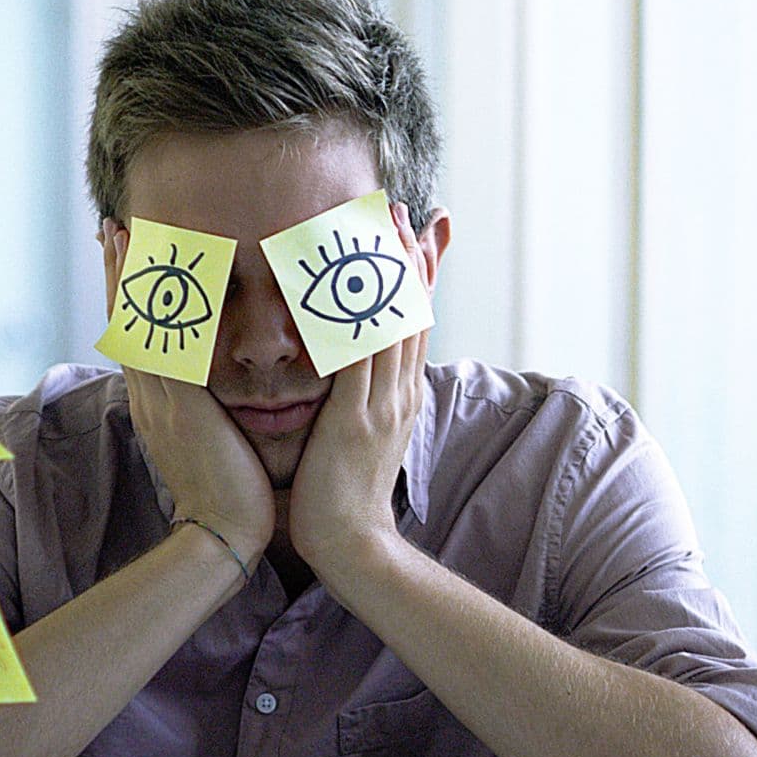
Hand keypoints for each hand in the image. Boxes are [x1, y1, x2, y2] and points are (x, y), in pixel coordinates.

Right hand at [102, 220, 274, 558]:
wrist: (221, 534)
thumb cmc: (230, 492)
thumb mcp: (211, 441)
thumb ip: (206, 411)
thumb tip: (214, 393)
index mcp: (159, 403)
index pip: (139, 336)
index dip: (128, 295)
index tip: (125, 256)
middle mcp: (151, 395)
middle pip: (126, 319)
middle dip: (118, 271)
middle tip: (110, 228)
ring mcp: (159, 399)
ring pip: (137, 324)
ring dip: (129, 276)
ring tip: (122, 233)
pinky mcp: (179, 406)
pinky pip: (163, 344)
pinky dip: (158, 310)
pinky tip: (159, 273)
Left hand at [288, 203, 433, 583]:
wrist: (353, 547)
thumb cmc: (345, 500)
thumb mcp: (362, 442)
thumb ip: (360, 405)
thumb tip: (356, 382)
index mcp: (400, 398)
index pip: (413, 324)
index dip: (415, 277)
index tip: (414, 234)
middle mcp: (399, 394)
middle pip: (410, 311)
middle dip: (407, 257)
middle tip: (400, 210)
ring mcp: (381, 404)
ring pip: (391, 323)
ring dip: (385, 269)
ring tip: (380, 225)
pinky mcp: (356, 417)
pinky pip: (356, 354)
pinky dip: (351, 314)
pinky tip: (341, 280)